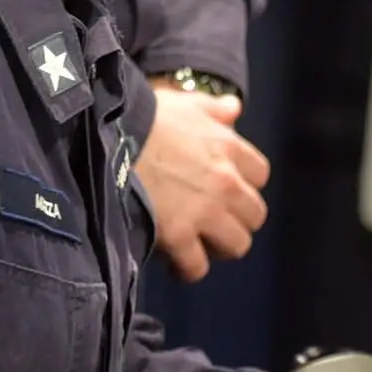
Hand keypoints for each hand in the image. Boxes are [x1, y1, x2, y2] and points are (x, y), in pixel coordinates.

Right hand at [137, 84, 269, 280]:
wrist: (110, 139)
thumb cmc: (146, 118)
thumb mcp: (185, 103)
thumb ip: (213, 108)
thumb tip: (234, 108)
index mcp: (228, 148)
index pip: (260, 175)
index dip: (244, 183)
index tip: (226, 187)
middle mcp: (225, 182)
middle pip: (255, 215)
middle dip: (237, 220)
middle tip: (214, 220)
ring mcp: (204, 211)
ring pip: (237, 245)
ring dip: (219, 246)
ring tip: (199, 242)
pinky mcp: (178, 235)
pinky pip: (197, 267)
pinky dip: (188, 268)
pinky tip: (175, 261)